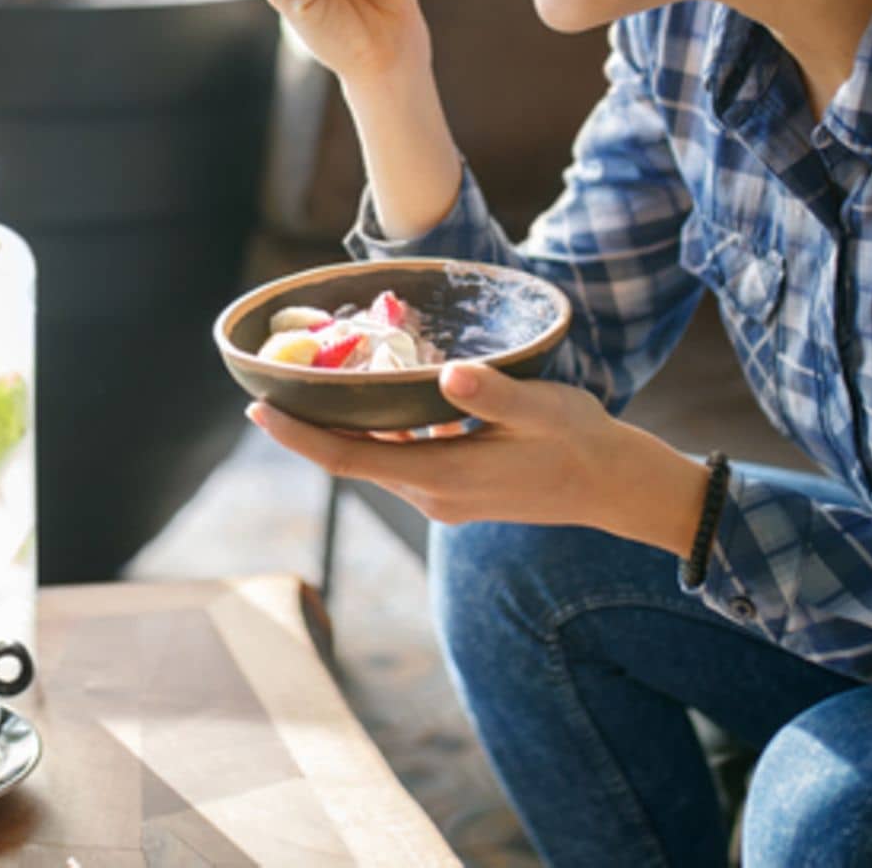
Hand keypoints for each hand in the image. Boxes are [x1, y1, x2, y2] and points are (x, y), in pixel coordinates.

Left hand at [247, 362, 710, 554]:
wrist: (615, 486)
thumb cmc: (580, 442)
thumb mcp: (542, 409)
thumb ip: (493, 393)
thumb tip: (448, 376)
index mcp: (441, 478)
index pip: (349, 457)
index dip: (299, 436)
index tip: (256, 410)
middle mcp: (431, 494)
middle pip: (351, 458)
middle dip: (307, 425)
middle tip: (269, 378)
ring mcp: (442, 496)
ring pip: (375, 458)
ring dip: (343, 425)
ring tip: (310, 378)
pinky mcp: (455, 488)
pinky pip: (400, 457)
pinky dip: (379, 428)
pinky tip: (374, 393)